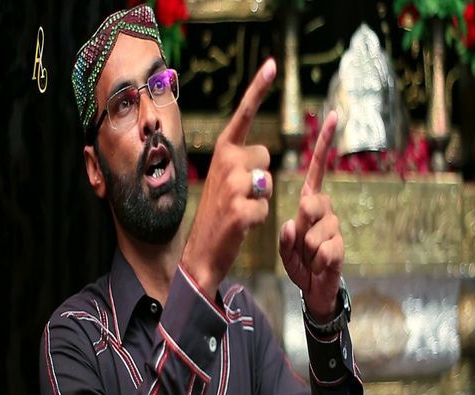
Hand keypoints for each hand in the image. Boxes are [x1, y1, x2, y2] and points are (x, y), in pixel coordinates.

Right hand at [182, 59, 276, 297]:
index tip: (273, 64)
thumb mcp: (222, 181)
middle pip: (266, 156)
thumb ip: (238, 162)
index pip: (243, 115)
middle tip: (239, 196)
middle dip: (260, 176)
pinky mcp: (242, 210)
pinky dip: (258, 218)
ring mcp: (233, 186)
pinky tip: (241, 225)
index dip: (259, 89)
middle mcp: (226, 162)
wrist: (200, 251)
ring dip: (260, 199)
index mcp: (221, 152)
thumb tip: (262, 159)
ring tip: (239, 210)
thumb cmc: (216, 215)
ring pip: (268, 183)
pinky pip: (265, 207)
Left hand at [279, 111, 342, 322]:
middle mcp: (325, 210)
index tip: (334, 116)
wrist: (312, 286)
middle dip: (302, 223)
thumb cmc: (297, 261)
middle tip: (300, 241)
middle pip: (311, 203)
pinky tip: (317, 266)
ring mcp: (334, 228)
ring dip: (304, 250)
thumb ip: (286, 236)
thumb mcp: (285, 246)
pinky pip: (324, 251)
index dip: (324, 145)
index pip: (317, 170)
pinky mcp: (340, 247)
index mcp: (309, 202)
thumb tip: (294, 223)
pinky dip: (314, 262)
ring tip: (307, 257)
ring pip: (315, 232)